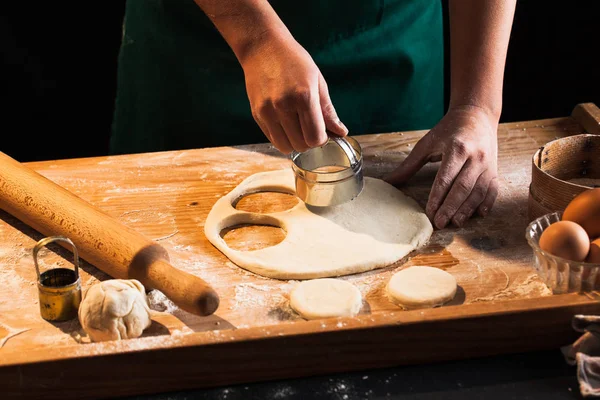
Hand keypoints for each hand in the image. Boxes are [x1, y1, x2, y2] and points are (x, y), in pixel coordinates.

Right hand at [241, 35, 347, 153]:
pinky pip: (272, 139)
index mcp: (303, 97)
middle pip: (301, 145)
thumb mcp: (317, 82)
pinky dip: (282, 137)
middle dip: (310, 141)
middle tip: (311, 127)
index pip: (315, 138)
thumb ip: (328, 111)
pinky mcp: (256, 114)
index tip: (323, 130)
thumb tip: (341, 132)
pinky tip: (286, 122)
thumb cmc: (294, 61)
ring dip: (295, 142)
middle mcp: (283, 106)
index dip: (322, 138)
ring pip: (285, 147)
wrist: (263, 47)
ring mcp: (267, 111)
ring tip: (298, 127)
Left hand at [385, 105, 498, 228]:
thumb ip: (408, 165)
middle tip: (440, 223)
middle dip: (451, 207)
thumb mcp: (427, 144)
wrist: (477, 115)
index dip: (438, 196)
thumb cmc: (449, 130)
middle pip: (462, 187)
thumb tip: (388, 182)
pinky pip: (493, 189)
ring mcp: (487, 164)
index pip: (446, 177)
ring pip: (478, 191)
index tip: (430, 212)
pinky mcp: (495, 169)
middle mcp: (474, 157)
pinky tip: (479, 214)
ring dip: (467, 209)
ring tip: (456, 222)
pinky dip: (487, 203)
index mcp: (456, 148)